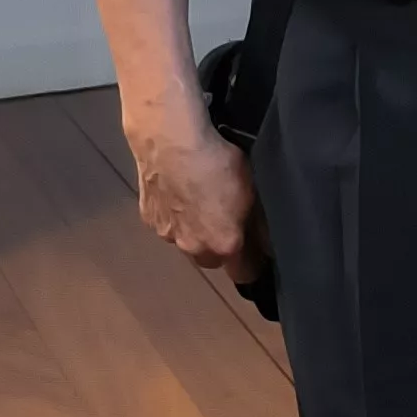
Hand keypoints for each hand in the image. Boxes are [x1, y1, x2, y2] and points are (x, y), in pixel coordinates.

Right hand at [130, 108, 263, 278]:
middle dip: (222, 248)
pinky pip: (168, 225)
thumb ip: (261, 224)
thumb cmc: (218, 163)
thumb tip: (268, 243)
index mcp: (223, 245)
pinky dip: (176, 217)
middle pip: (212, 261)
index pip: (245, 273)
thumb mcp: (253, 191)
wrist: (170, 143)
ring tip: (202, 204)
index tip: (258, 251)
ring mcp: (167, 234)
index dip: (254, 263)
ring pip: (187, 243)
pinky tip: (181, 195)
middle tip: (229, 222)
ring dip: (196, 233)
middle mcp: (193, 247)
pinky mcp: (148, 218)